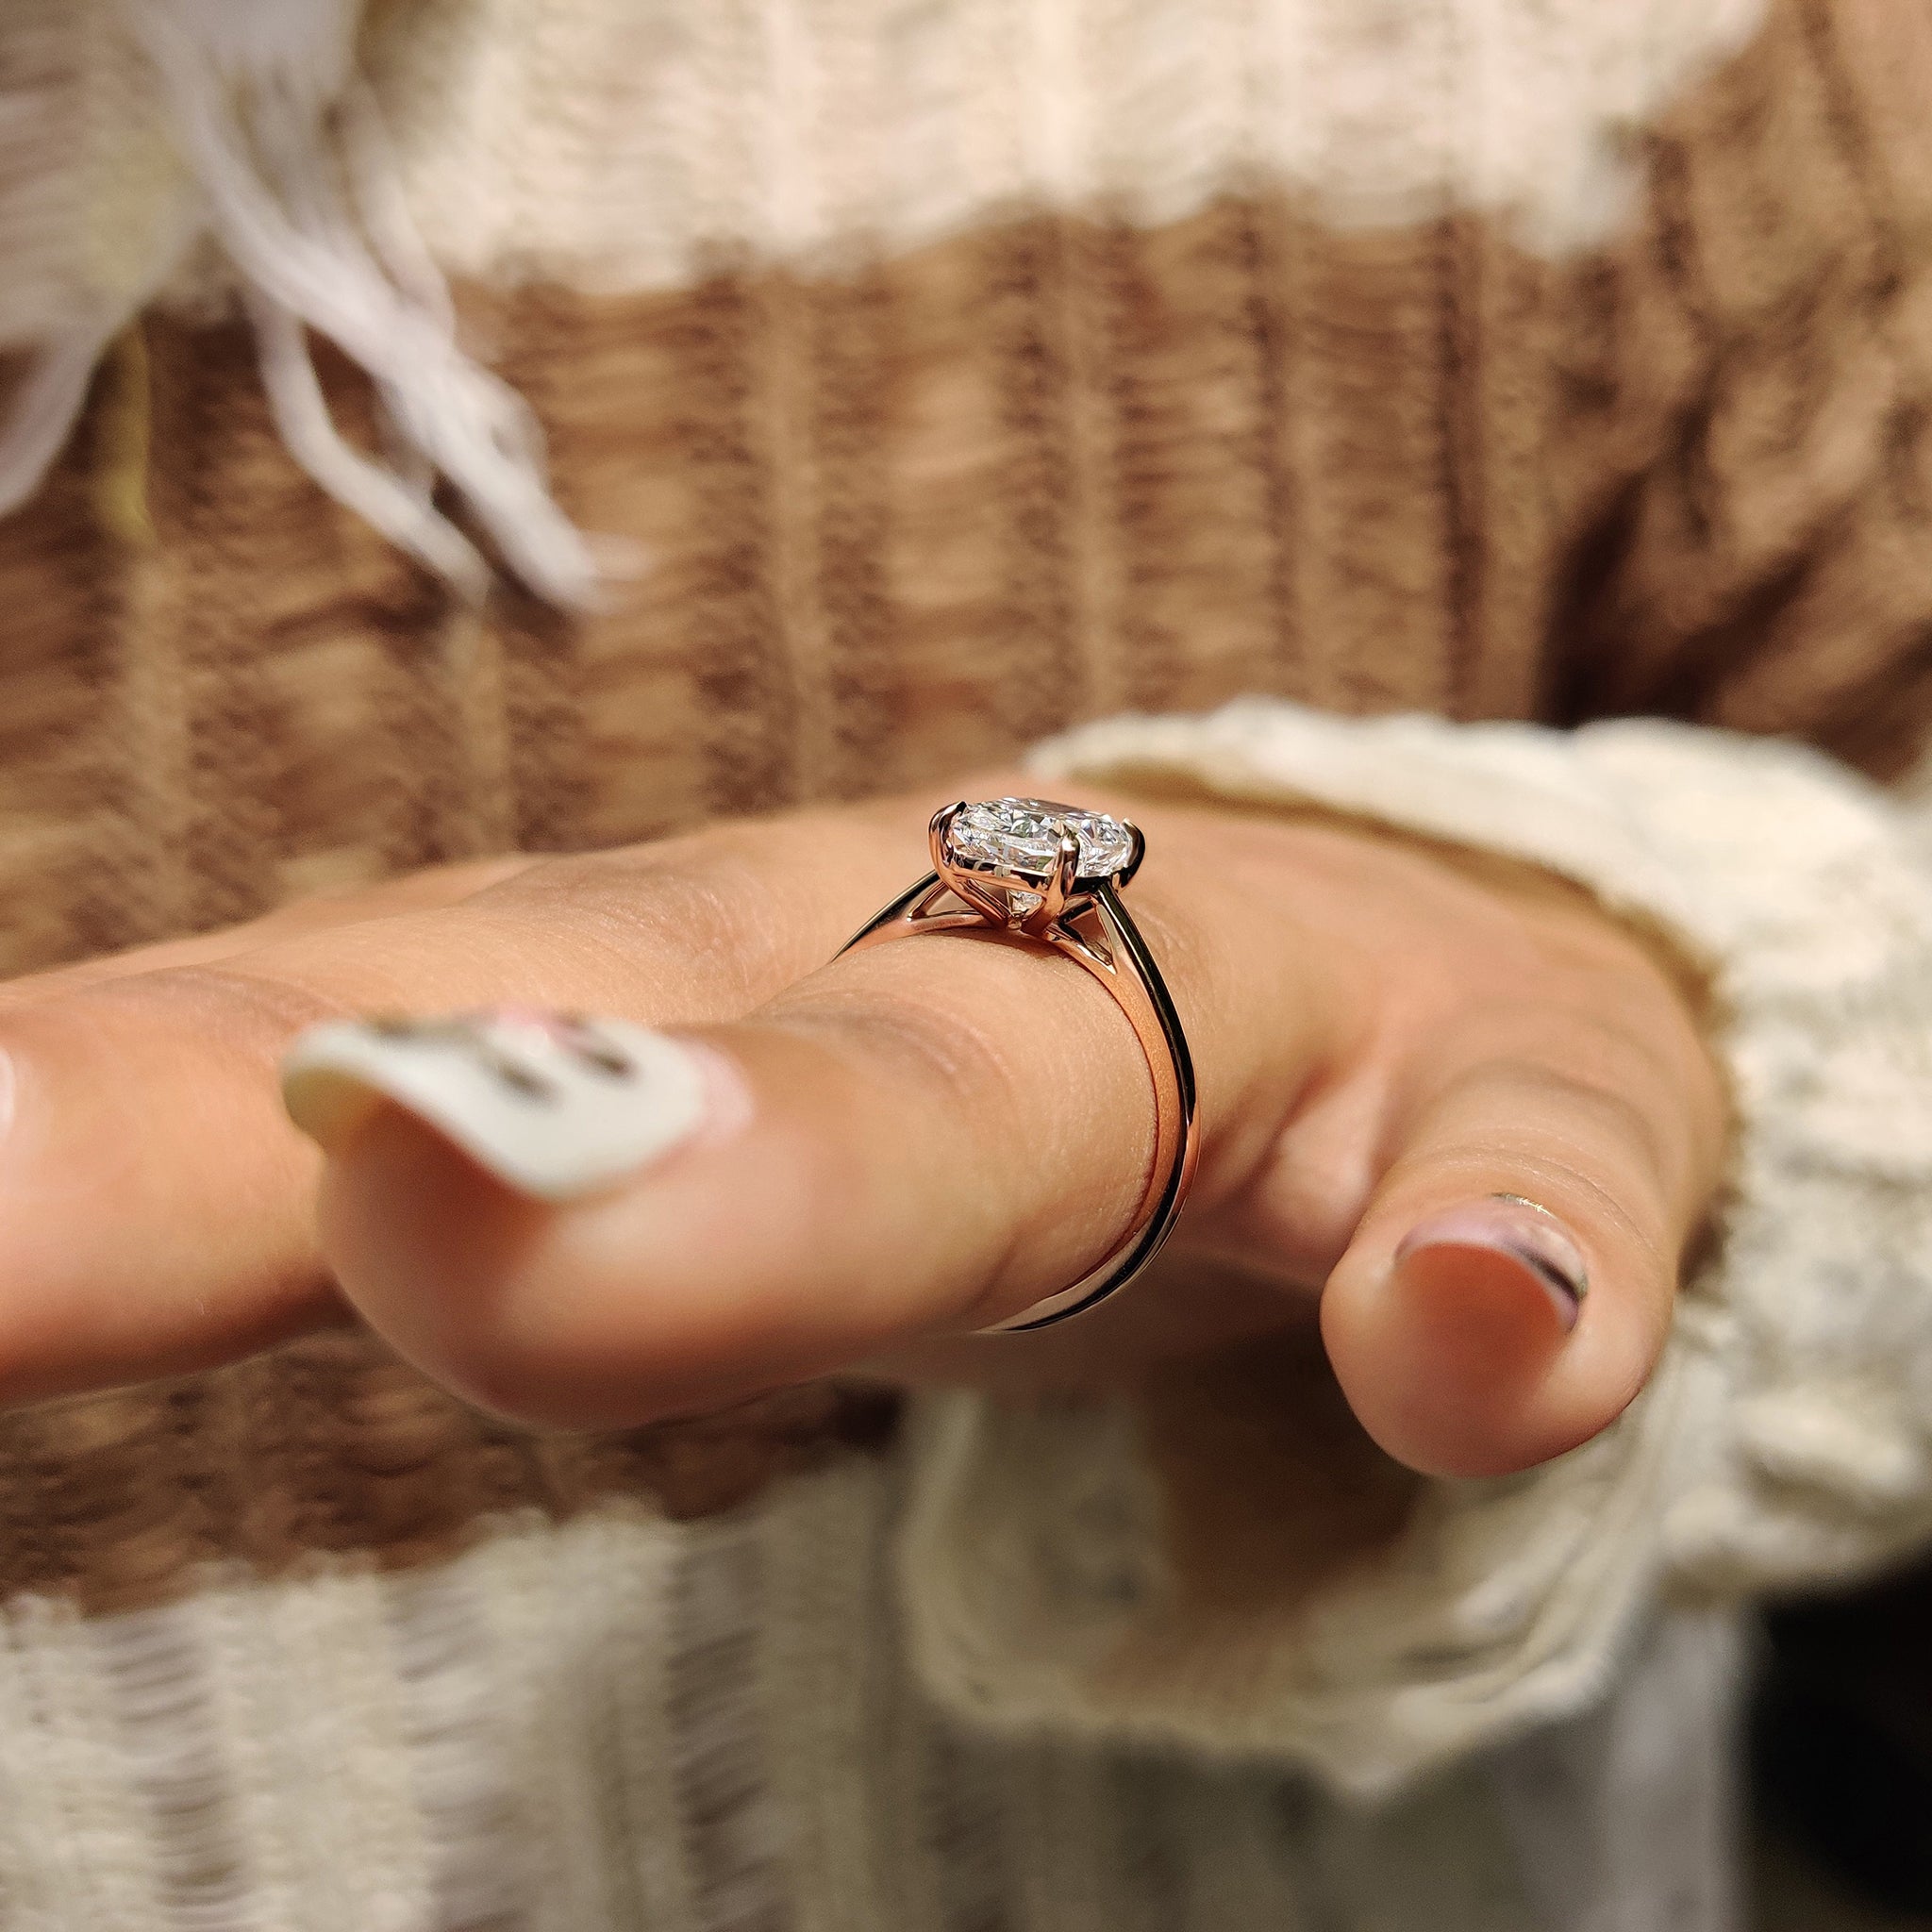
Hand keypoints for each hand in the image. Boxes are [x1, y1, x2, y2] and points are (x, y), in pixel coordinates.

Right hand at [0, 780, 1724, 1477]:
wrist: (1331, 982)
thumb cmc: (1423, 1063)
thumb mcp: (1547, 1121)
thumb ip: (1531, 1223)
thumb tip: (1490, 1338)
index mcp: (1083, 964)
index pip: (885, 1077)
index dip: (699, 1171)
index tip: (446, 1214)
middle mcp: (818, 951)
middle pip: (511, 1016)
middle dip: (223, 1110)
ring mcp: (692, 1011)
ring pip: (378, 1020)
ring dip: (124, 1106)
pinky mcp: (640, 1096)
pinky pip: (377, 1090)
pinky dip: (159, 1138)